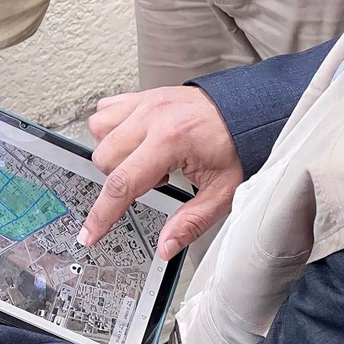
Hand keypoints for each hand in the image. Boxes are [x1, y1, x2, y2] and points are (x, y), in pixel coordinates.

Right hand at [78, 87, 242, 259]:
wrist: (253, 109)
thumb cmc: (240, 145)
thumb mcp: (223, 192)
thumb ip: (191, 222)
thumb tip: (165, 248)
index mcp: (171, 141)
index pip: (122, 184)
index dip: (102, 215)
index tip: (90, 233)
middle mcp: (152, 117)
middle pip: (104, 159)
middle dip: (120, 179)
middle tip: (155, 180)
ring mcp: (146, 102)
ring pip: (98, 132)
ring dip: (113, 151)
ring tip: (145, 158)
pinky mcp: (144, 95)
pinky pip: (106, 110)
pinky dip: (112, 128)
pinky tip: (135, 139)